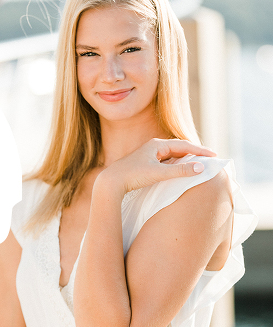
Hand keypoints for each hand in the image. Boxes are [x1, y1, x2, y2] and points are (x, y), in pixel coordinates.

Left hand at [99, 138, 215, 194]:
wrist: (111, 181)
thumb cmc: (133, 175)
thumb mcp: (159, 173)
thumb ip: (180, 170)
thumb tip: (201, 167)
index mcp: (157, 145)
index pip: (184, 145)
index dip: (200, 150)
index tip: (214, 155)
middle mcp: (153, 147)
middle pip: (179, 148)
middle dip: (194, 153)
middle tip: (210, 158)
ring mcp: (149, 155)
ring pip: (172, 155)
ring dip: (186, 158)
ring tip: (199, 163)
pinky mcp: (145, 163)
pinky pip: (166, 161)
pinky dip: (177, 164)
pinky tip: (181, 170)